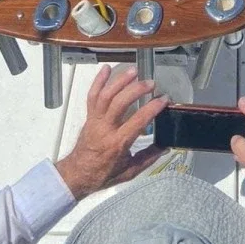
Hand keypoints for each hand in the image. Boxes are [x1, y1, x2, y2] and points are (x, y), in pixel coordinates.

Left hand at [55, 65, 167, 200]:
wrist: (77, 174)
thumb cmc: (104, 174)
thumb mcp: (130, 172)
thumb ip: (148, 158)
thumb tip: (166, 146)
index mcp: (117, 143)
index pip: (137, 121)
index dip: (152, 108)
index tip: (164, 99)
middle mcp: (105, 129)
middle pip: (119, 103)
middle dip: (136, 90)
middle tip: (151, 83)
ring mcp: (95, 120)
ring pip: (105, 96)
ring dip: (119, 81)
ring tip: (134, 70)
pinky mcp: (89, 116)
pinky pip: (92, 95)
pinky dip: (98, 80)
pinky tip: (107, 68)